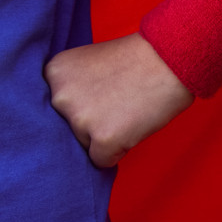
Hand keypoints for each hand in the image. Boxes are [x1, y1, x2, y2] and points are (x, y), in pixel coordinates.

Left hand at [45, 33, 192, 167]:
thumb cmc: (133, 61)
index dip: (81, 103)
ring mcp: (80, 119)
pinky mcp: (103, 139)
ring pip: (84, 145)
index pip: (55, 107)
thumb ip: (69, 88)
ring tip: (125, 110)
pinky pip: (102, 160)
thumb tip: (60, 124)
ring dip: (103, 136)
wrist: (169, 60)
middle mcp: (59, 96)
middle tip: (115, 102)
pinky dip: (117, 151)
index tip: (99, 92)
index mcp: (53, 73)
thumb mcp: (86, 64)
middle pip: (67, 127)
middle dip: (90, 122)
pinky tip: (130, 126)